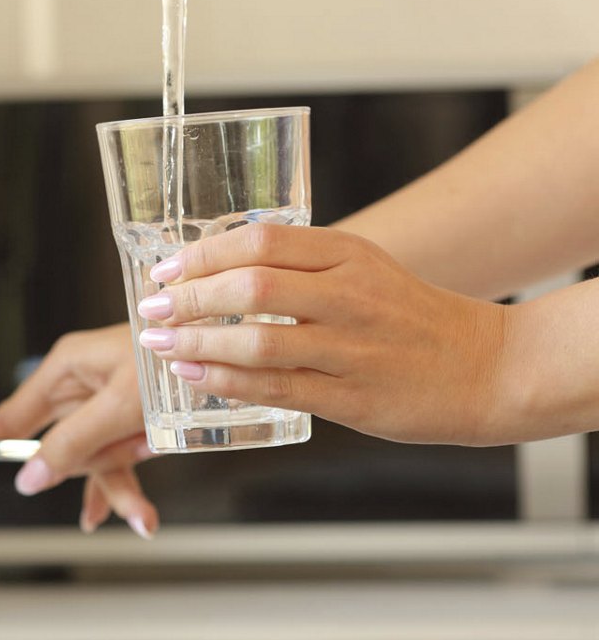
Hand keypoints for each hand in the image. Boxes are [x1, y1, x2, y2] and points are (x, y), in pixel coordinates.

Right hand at [0, 323, 160, 538]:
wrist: (227, 343)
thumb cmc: (171, 357)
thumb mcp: (119, 405)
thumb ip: (72, 442)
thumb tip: (30, 477)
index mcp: (65, 369)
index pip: (7, 418)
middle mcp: (81, 385)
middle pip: (59, 448)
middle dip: (85, 475)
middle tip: (102, 497)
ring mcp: (105, 403)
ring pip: (93, 460)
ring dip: (116, 486)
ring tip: (142, 514)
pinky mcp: (130, 417)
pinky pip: (117, 459)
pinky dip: (128, 486)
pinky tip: (139, 514)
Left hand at [135, 223, 510, 445]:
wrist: (488, 367)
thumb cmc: (410, 316)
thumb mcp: (362, 267)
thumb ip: (299, 264)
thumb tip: (215, 268)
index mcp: (348, 254)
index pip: (260, 241)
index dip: (202, 255)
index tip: (164, 270)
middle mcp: (349, 296)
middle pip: (252, 287)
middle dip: (189, 297)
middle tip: (151, 307)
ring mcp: (352, 349)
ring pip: (259, 342)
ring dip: (198, 342)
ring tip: (160, 343)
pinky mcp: (354, 398)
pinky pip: (277, 388)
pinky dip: (227, 381)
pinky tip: (195, 375)